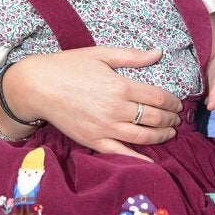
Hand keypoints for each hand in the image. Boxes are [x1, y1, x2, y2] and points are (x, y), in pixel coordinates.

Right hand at [3, 46, 182, 159]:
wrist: (37, 86)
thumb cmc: (68, 66)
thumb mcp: (101, 54)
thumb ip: (132, 56)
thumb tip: (159, 53)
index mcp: (121, 86)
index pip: (158, 98)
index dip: (172, 102)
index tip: (178, 104)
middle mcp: (116, 109)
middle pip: (154, 118)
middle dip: (170, 120)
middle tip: (176, 120)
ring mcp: (105, 128)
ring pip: (143, 137)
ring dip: (161, 137)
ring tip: (169, 134)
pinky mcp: (93, 141)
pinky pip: (121, 153)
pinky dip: (139, 159)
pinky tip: (152, 161)